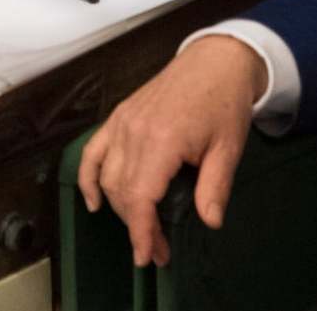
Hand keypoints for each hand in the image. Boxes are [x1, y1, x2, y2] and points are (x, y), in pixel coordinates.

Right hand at [78, 35, 266, 267]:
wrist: (217, 60)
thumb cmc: (225, 101)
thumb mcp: (228, 148)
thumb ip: (215, 187)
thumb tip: (210, 222)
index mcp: (162, 140)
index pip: (140, 198)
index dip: (142, 232)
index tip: (149, 256)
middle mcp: (134, 131)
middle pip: (122, 192)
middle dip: (137, 226)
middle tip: (158, 248)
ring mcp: (123, 122)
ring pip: (107, 177)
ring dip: (119, 208)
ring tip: (141, 229)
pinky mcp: (120, 115)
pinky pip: (93, 152)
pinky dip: (88, 178)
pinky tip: (94, 202)